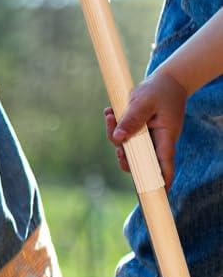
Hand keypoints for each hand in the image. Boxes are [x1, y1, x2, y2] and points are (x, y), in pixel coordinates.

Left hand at [108, 68, 187, 186]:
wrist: (166, 81)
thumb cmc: (158, 91)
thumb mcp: (144, 102)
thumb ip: (132, 120)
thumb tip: (118, 138)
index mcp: (166, 138)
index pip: (164, 165)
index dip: (159, 181)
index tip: (153, 195)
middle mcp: (157, 142)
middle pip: (140, 161)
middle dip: (124, 157)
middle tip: (116, 146)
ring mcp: (148, 138)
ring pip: (128, 148)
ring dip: (114, 136)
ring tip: (110, 114)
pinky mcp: (139, 132)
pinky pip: (124, 136)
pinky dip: (115, 126)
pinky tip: (110, 112)